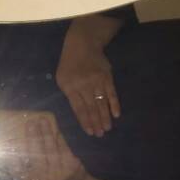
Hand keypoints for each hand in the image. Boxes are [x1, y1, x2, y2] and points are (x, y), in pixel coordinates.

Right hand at [6, 112, 87, 179]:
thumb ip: (23, 163)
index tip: (11, 143)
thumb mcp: (33, 175)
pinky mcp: (71, 167)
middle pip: (37, 156)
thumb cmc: (47, 176)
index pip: (19, 172)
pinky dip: (58, 138)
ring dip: (46, 134)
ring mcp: (59, 174)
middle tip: (30, 123)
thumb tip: (13, 142)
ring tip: (42, 120)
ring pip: (51, 150)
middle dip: (34, 138)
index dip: (14, 159)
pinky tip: (55, 129)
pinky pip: (63, 149)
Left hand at [56, 18, 120, 136]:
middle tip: (100, 134)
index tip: (90, 132)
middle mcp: (83, 85)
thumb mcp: (62, 78)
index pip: (78, 108)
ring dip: (105, 117)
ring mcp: (96, 81)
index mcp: (70, 87)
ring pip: (101, 103)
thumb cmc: (70, 63)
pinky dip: (114, 104)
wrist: (83, 44)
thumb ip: (70, 93)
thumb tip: (80, 111)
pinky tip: (116, 114)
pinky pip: (111, 93)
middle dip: (96, 122)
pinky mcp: (107, 77)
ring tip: (107, 128)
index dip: (85, 121)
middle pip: (91, 108)